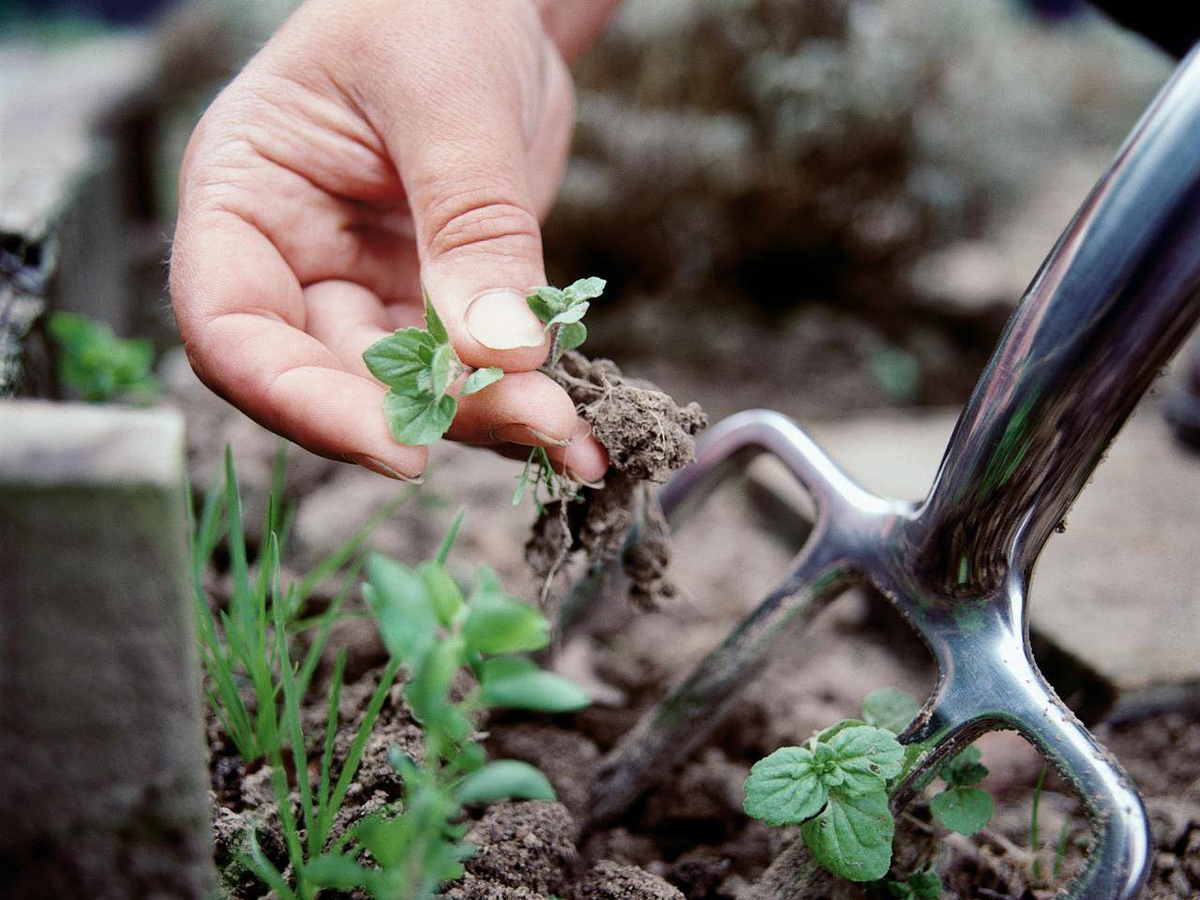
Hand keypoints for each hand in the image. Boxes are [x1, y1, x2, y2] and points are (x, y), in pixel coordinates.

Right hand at [169, 0, 617, 481]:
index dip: (304, 405)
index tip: (401, 446)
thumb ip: (470, 224)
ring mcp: (365, 284)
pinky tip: (578, 430)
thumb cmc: (434, 4)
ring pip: (409, 387)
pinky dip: (519, 397)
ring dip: (489, 418)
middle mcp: (293, 258)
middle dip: (435, 414)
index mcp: (244, 198)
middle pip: (335, 377)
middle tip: (542, 422)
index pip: (233, 333)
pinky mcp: (436, 297)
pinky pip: (467, 366)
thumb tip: (500, 353)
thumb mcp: (449, 98)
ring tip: (577, 438)